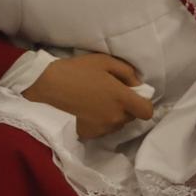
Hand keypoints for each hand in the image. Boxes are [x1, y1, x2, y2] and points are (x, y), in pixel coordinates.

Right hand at [23, 52, 154, 138]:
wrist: (49, 85)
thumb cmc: (78, 70)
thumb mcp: (105, 62)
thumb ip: (127, 73)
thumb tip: (138, 85)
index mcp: (122, 98)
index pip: (147, 112)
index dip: (144, 104)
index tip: (135, 97)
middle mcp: (115, 116)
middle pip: (132, 117)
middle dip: (126, 107)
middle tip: (111, 94)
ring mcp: (102, 128)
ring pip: (117, 124)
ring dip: (113, 115)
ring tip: (97, 102)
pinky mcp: (90, 134)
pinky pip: (103, 129)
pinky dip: (100, 122)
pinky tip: (88, 111)